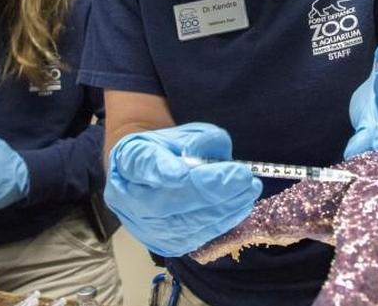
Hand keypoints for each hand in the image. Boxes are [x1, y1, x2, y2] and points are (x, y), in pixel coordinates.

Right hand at [104, 122, 261, 257]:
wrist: (157, 176)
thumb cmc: (173, 151)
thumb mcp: (187, 133)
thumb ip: (202, 140)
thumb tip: (217, 159)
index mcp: (129, 160)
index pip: (143, 166)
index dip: (161, 171)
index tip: (182, 173)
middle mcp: (128, 197)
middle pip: (165, 203)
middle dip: (208, 192)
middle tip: (243, 178)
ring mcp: (144, 226)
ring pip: (181, 226)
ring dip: (221, 210)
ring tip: (249, 191)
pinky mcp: (164, 244)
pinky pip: (193, 239)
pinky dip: (220, 223)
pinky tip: (240, 207)